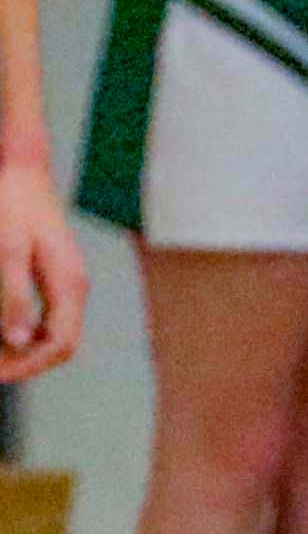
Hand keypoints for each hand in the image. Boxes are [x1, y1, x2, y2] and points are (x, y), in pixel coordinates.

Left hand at [0, 161, 85, 384]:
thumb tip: (19, 342)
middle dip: (26, 362)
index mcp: (69, 285)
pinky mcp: (53, 275)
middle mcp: (73, 288)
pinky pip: (44, 316)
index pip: (60, 345)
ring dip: (23, 348)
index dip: (29, 367)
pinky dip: (22, 328)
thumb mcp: (6, 251)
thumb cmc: (11, 203)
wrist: (20, 167)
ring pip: (52, 333)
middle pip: (60, 345)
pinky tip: (3, 327)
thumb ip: (14, 297)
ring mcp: (65, 283)